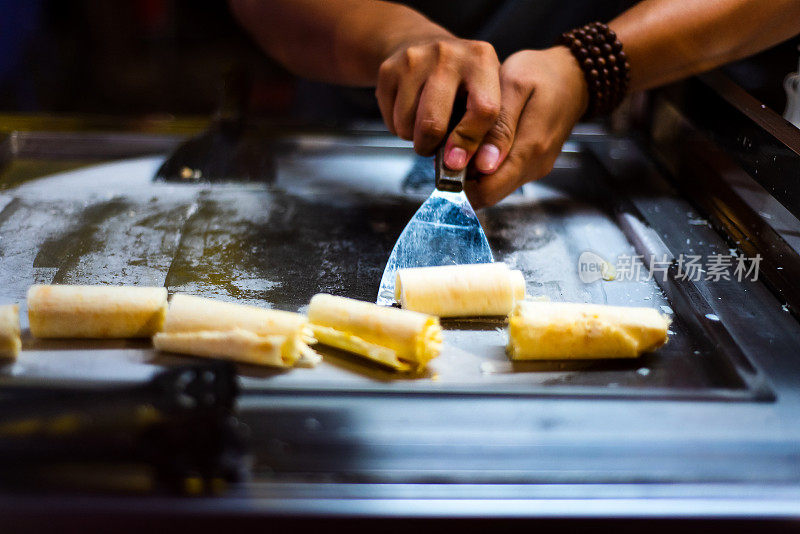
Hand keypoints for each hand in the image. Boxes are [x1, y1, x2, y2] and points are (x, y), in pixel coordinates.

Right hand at [375, 37, 500, 169]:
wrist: (420, 44)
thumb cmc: (460, 80)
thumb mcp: (485, 93)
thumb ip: (488, 129)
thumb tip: (483, 167)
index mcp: (482, 59)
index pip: (482, 109)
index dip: (470, 143)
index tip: (458, 163)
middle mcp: (448, 54)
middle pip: (433, 123)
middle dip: (431, 147)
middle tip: (436, 148)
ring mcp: (415, 59)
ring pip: (407, 126)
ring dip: (416, 139)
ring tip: (426, 124)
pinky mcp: (388, 69)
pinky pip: (390, 121)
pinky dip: (400, 128)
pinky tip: (410, 112)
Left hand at [465, 46, 588, 207]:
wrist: (573, 75)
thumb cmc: (541, 74)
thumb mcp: (515, 86)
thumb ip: (499, 127)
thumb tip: (484, 166)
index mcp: (530, 149)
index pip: (487, 191)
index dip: (459, 182)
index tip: (443, 159)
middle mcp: (534, 166)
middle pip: (488, 193)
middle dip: (463, 178)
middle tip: (449, 148)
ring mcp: (535, 168)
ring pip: (494, 187)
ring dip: (473, 172)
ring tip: (464, 141)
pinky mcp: (533, 165)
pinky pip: (503, 176)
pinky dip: (485, 165)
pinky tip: (480, 142)